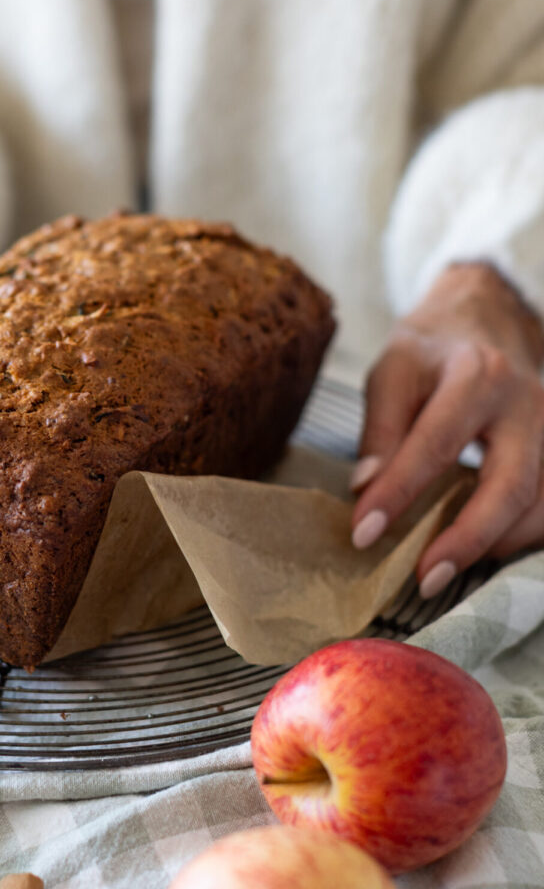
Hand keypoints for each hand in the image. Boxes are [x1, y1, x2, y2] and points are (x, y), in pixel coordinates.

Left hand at [352, 262, 543, 596]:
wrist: (488, 311)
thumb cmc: (433, 346)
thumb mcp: (391, 371)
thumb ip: (380, 430)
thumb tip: (366, 490)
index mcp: (477, 376)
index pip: (434, 446)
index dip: (398, 494)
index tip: (363, 533)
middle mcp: (528, 403)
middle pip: (510, 484)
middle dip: (466, 538)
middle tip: (423, 578)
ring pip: (542, 502)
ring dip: (496, 545)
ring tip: (444, 568)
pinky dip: (522, 534)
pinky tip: (484, 549)